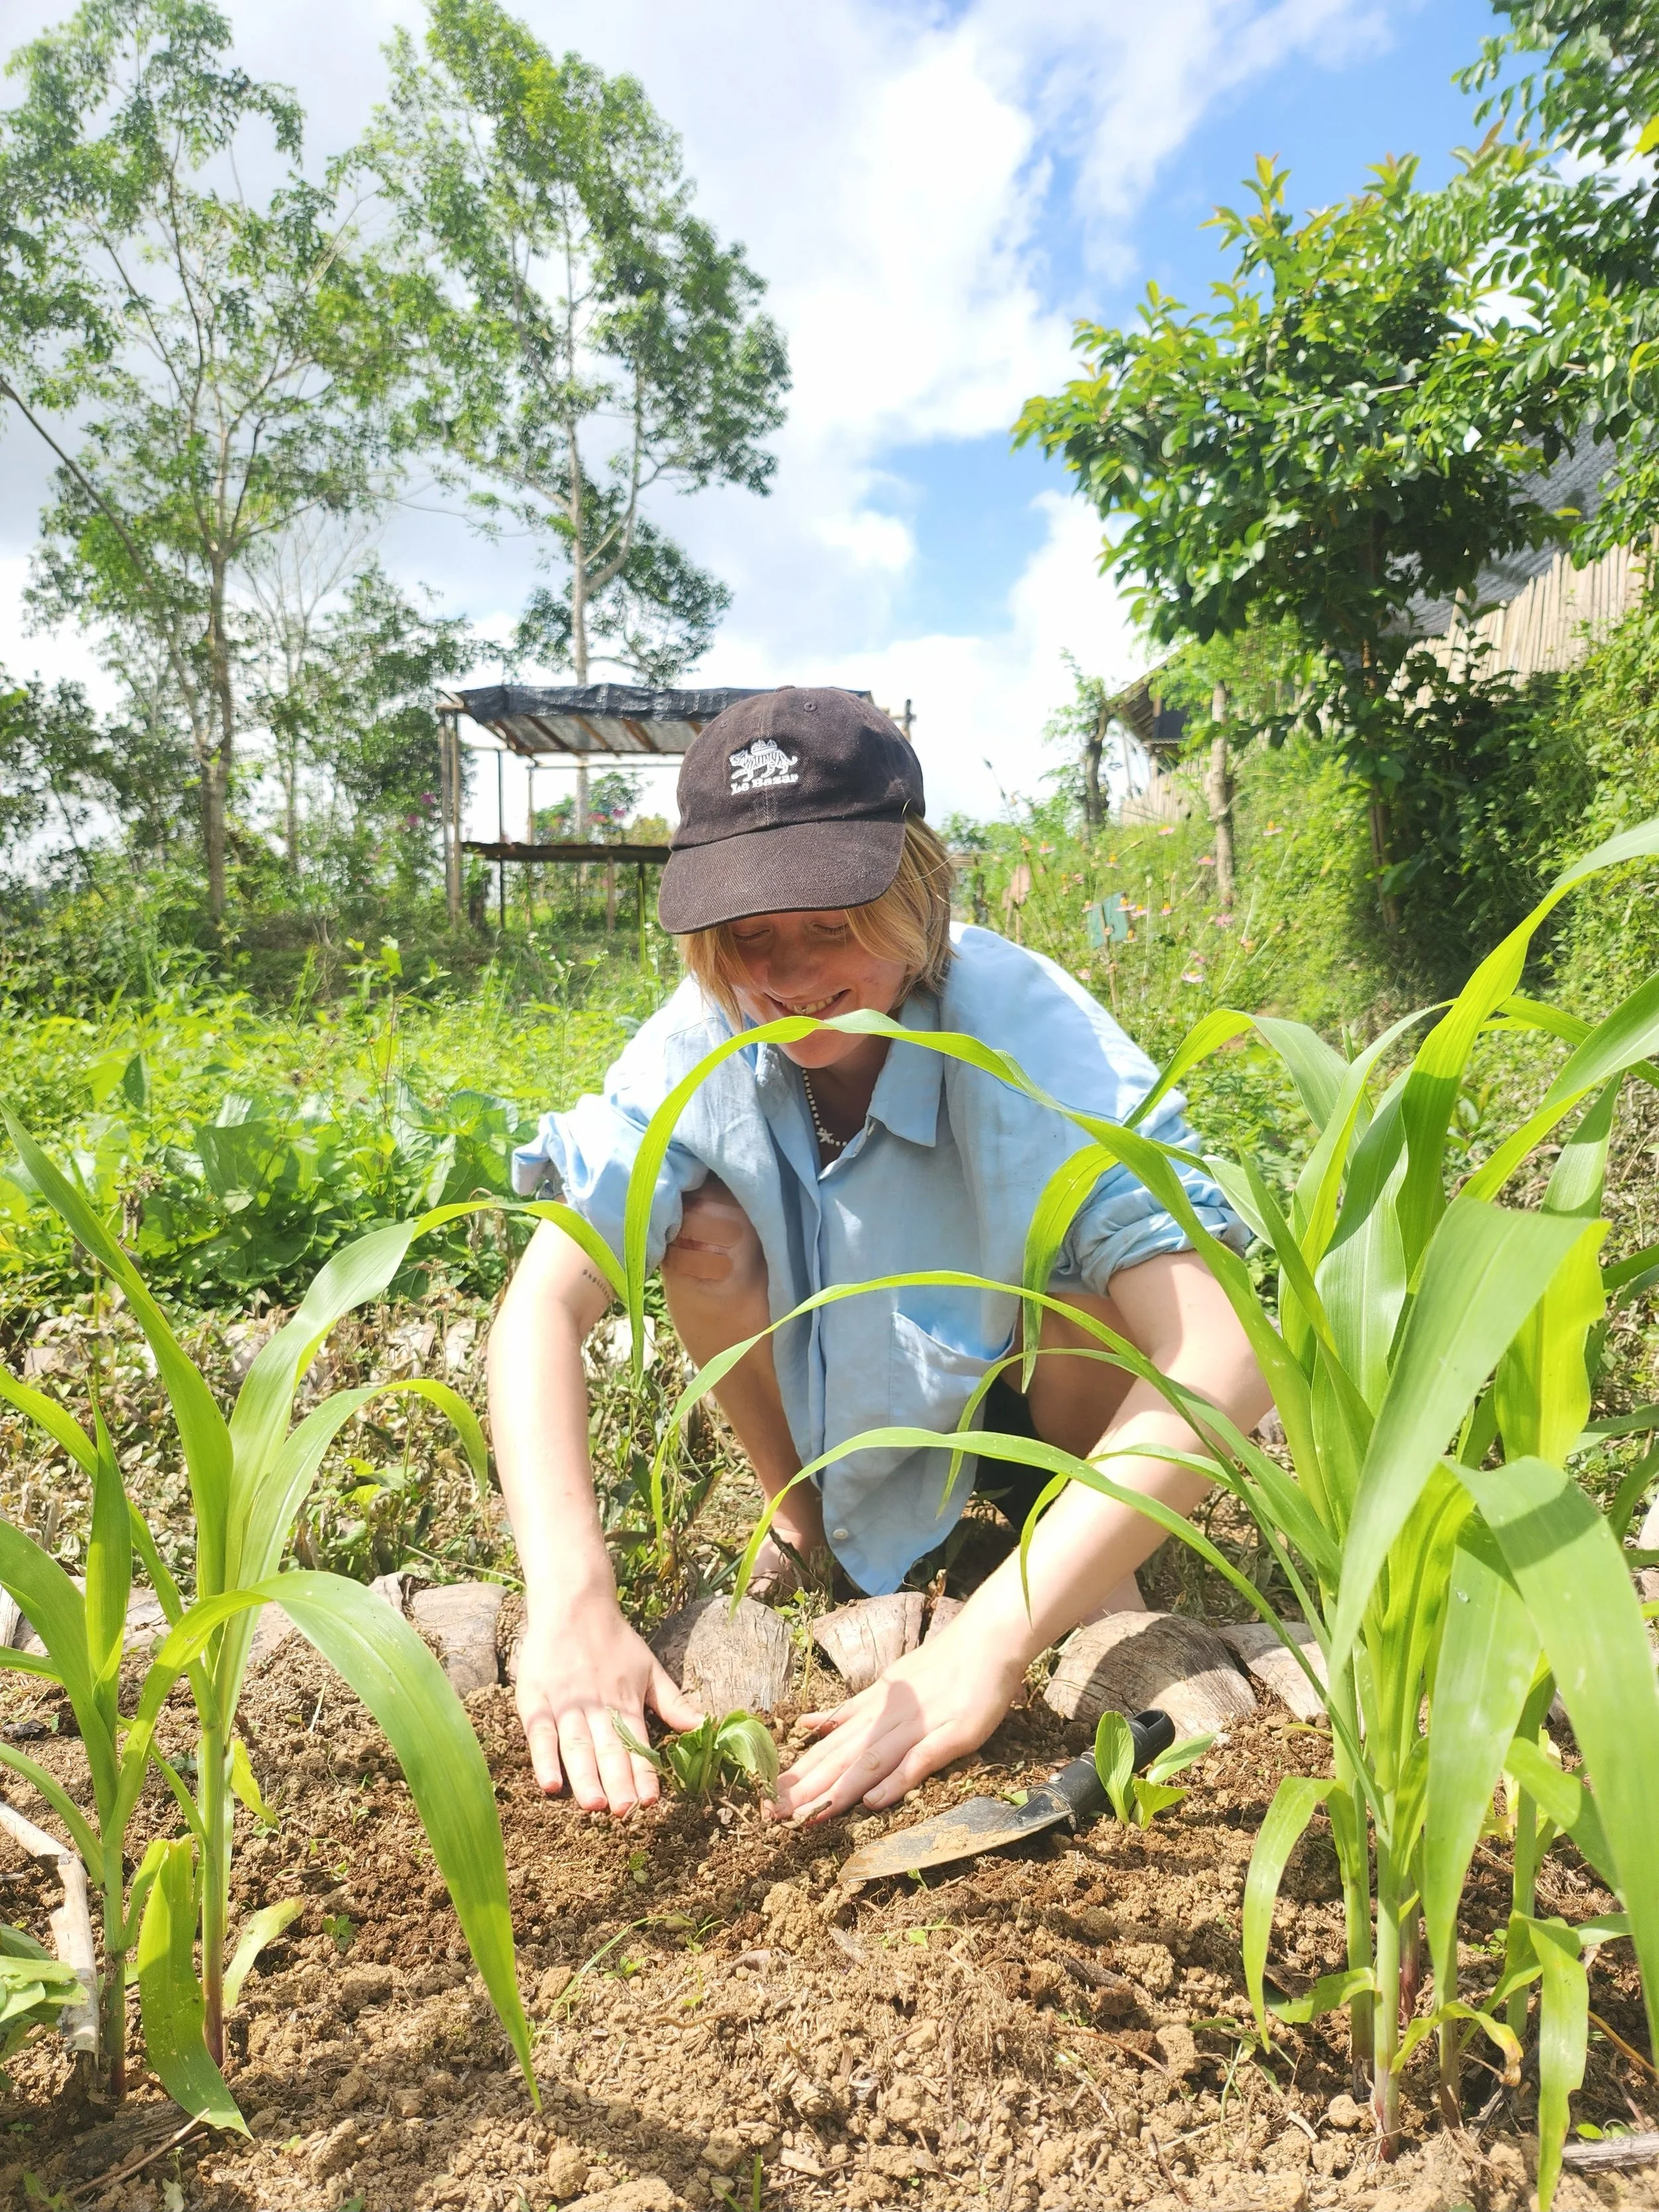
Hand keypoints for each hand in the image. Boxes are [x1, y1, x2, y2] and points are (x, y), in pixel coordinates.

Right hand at [515, 1586, 703, 1816]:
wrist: (573, 1603)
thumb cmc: (614, 1640)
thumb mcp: (650, 1668)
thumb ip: (673, 1702)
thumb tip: (704, 1727)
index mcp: (625, 1701)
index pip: (636, 1744)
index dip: (643, 1773)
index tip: (650, 1801)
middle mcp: (596, 1706)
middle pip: (607, 1749)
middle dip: (617, 1781)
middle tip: (624, 1812)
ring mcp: (565, 1704)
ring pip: (576, 1746)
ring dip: (585, 1776)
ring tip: (594, 1806)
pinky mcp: (536, 1700)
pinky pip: (540, 1735)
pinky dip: (543, 1760)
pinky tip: (550, 1785)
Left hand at [766, 1619, 1023, 1822]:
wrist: (987, 1639)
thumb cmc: (941, 1663)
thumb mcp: (888, 1684)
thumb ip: (852, 1708)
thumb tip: (809, 1723)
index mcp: (873, 1708)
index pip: (829, 1744)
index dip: (800, 1772)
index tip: (770, 1795)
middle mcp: (888, 1718)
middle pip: (841, 1756)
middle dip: (807, 1787)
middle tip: (775, 1814)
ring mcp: (919, 1726)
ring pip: (871, 1760)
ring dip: (839, 1789)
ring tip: (810, 1815)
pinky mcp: (951, 1734)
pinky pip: (918, 1760)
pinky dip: (895, 1780)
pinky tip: (873, 1801)